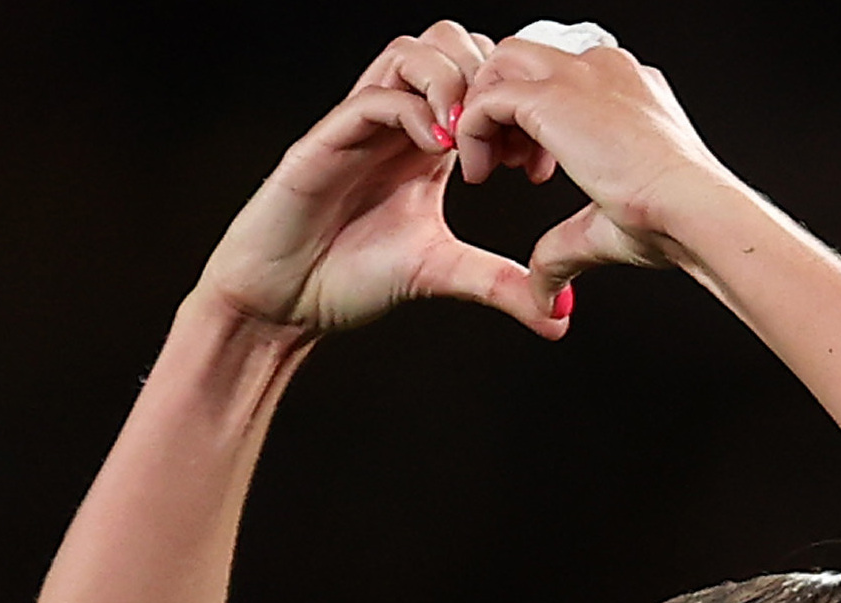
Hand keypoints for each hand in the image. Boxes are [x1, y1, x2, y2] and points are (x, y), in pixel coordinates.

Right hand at [197, 22, 566, 337]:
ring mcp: (360, 125)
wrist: (282, 302)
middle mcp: (396, 122)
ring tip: (469, 138)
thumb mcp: (440, 274)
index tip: (532, 163)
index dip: (513, 106)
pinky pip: (373, 96)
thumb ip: (497, 284)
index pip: (477, 79)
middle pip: (449, 44)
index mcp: (426, 143)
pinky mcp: (326, 140)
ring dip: (451, 82)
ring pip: (410, 52)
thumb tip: (558, 320)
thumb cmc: (346, 278)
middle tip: (505, 141)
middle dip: (488, 80)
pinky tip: (438, 149)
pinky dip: (412, 110)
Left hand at [455, 37, 738, 307]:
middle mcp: (606, 71)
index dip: (536, 120)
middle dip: (504, 105)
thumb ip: (566, 250)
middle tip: (505, 161)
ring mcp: (581, 75)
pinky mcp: (554, 96)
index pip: (563, 77)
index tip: (535, 168)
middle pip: (528, 58)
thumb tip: (549, 297)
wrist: (693, 210)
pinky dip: (472, 131)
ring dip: (485, 113)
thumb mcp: (607, 228)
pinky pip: (489, 96)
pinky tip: (479, 173)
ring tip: (488, 167)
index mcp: (629, 90)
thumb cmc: (673, 221)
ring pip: (503, 65)